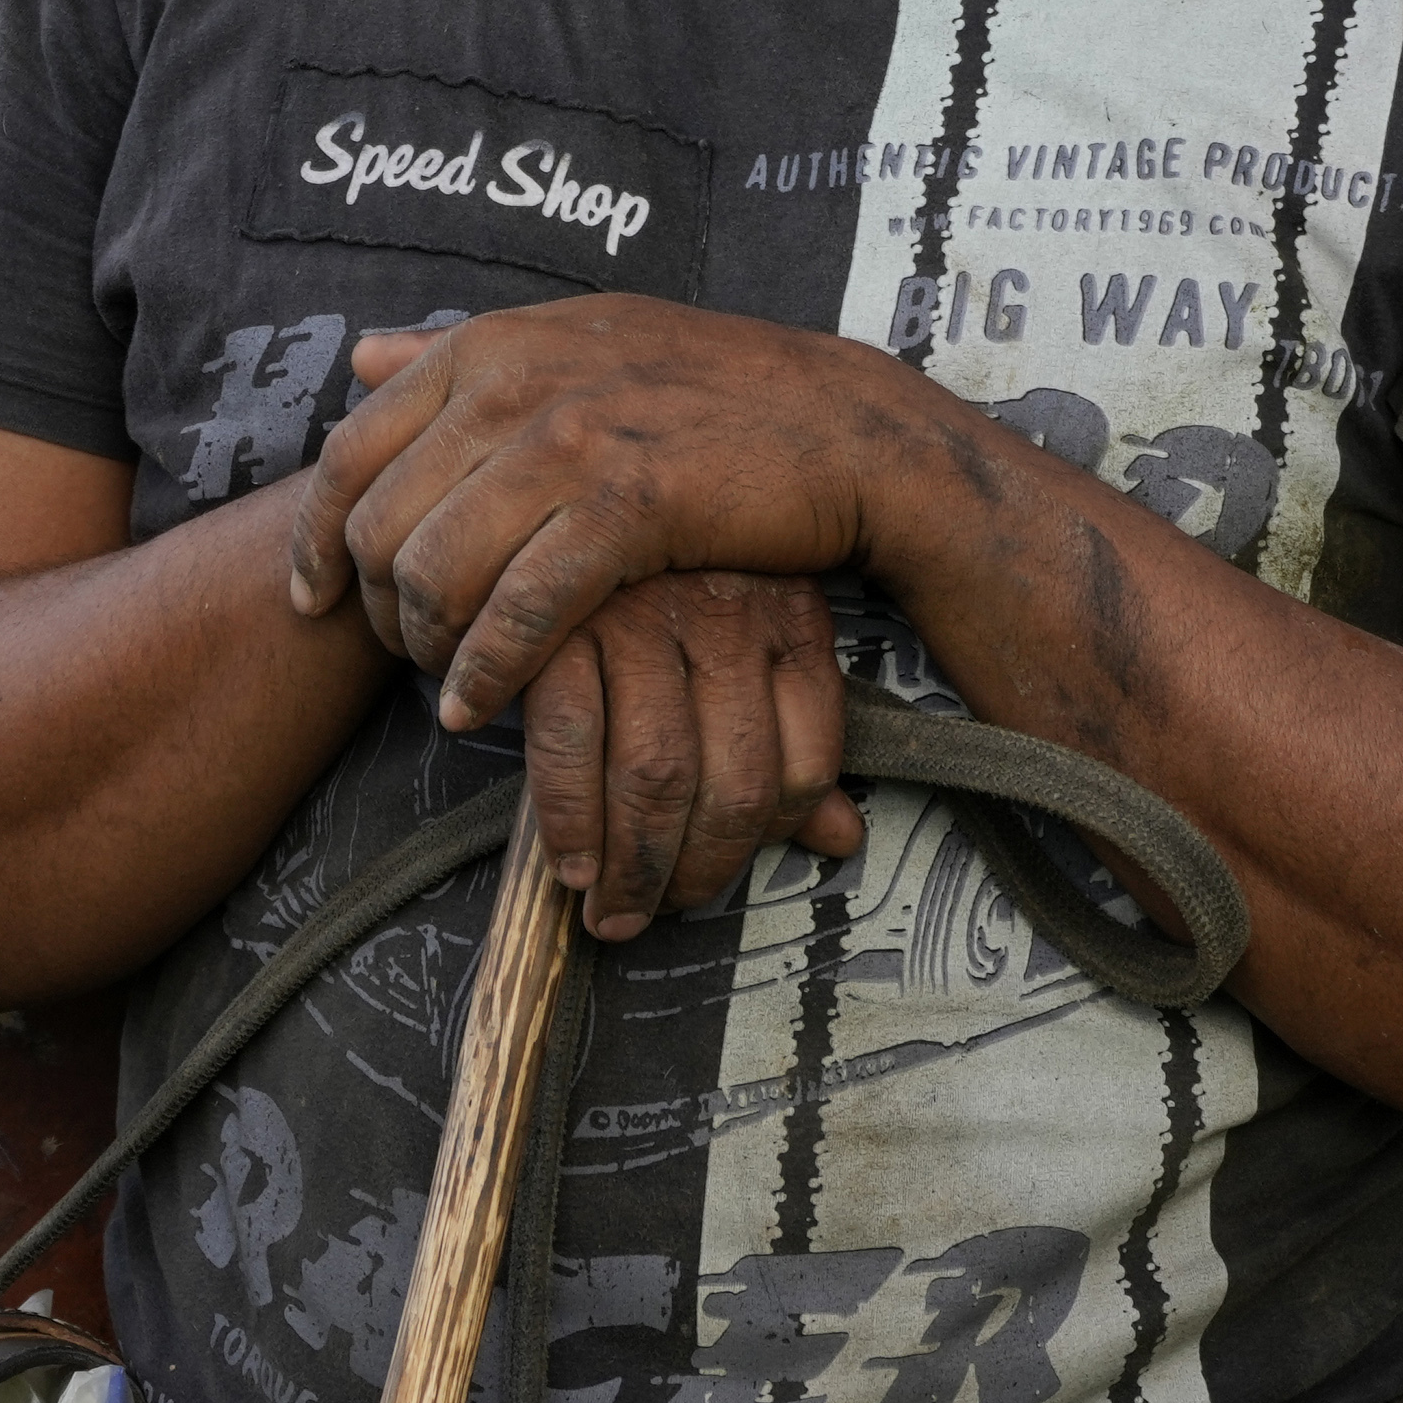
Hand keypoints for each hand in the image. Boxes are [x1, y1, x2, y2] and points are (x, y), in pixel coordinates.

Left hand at [300, 317, 883, 934]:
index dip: (316, 537)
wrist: (844, 426)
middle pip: (380, 522)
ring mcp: (572, 439)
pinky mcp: (630, 504)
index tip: (313, 601)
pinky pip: (520, 607)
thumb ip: (464, 353)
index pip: (353, 448)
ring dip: (427, 648)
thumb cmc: (710, 392)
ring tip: (445, 684)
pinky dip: (487, 670)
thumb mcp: (576, 340)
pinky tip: (480, 709)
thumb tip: (363, 358)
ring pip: (435, 569)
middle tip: (404, 657)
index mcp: (489, 345)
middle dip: (377, 608)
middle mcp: (514, 383)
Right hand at [501, 570, 867, 933]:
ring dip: (630, 861)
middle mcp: (727, 614)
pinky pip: (569, 741)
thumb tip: (841, 841)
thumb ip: (789, 741)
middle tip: (649, 915)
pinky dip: (564, 813)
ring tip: (606, 904)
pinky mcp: (561, 619)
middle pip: (731, 782)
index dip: (764, 842)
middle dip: (691, 872)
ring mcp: (643, 614)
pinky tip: (562, 858)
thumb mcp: (753, 638)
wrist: (565, 487)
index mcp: (792, 616)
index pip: (806, 764)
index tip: (714, 876)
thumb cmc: (666, 578)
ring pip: (655, 774)